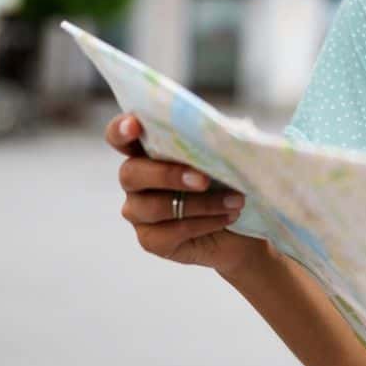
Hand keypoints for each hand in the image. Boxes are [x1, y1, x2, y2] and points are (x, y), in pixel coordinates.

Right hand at [105, 113, 265, 276]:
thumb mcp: (228, 156)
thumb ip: (215, 140)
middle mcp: (136, 180)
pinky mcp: (151, 240)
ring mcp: (139, 211)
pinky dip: (203, 223)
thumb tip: (219, 132)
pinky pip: (169, 233)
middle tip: (204, 180)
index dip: (121, 129)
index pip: (119, 136)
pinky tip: (227, 217)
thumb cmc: (232, 181)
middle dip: (168, 175)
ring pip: (154, 206)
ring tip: (235, 200)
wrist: (245, 227)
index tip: (134, 125)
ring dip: (200, 203)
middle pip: (131, 173)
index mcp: (148, 150)